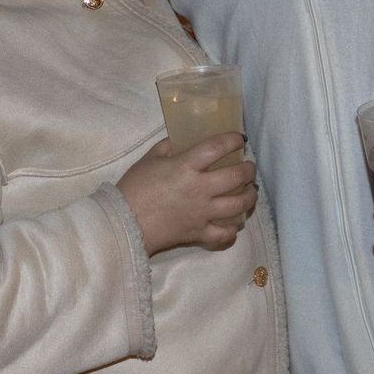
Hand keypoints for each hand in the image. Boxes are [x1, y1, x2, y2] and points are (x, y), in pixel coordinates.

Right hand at [116, 133, 256, 254]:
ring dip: (249, 196)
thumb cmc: (134, 187)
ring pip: (238, 206)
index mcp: (186, 166)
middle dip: (248, 170)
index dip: (233, 140)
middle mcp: (200, 189)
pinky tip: (233, 222)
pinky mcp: (199, 233)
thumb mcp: (150, 158)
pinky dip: (232, 229)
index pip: (217, 147)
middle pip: (236, 177)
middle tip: (249, 167)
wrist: (124, 222)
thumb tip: (184, 142)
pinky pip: (224, 234)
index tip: (239, 139)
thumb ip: (169, 147)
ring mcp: (202, 213)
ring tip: (249, 191)